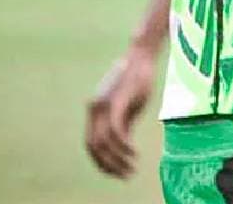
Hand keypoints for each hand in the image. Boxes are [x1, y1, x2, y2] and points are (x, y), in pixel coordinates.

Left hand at [84, 43, 156, 178]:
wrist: (142, 57)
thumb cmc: (136, 81)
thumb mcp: (127, 107)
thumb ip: (122, 125)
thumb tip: (121, 147)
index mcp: (94, 111)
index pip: (90, 145)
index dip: (101, 162)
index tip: (115, 173)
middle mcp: (93, 108)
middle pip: (94, 147)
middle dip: (108, 166)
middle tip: (125, 176)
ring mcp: (103, 105)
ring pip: (105, 143)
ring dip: (118, 159)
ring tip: (132, 167)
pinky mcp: (116, 102)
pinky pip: (116, 132)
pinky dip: (124, 147)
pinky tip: (134, 153)